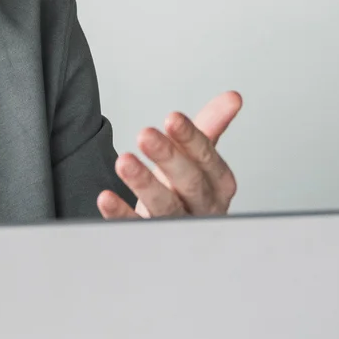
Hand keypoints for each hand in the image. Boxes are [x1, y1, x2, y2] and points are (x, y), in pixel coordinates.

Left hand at [98, 91, 241, 219]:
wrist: (174, 231)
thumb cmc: (186, 190)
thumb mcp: (198, 158)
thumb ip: (211, 127)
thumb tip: (233, 97)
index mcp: (217, 184)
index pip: (207, 158)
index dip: (191, 138)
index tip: (172, 118)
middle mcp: (202, 207)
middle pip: (189, 182)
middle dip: (168, 158)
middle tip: (145, 135)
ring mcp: (178, 227)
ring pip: (165, 207)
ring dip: (144, 183)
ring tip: (124, 162)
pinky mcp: (151, 240)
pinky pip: (136, 229)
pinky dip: (121, 215)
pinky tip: (106, 198)